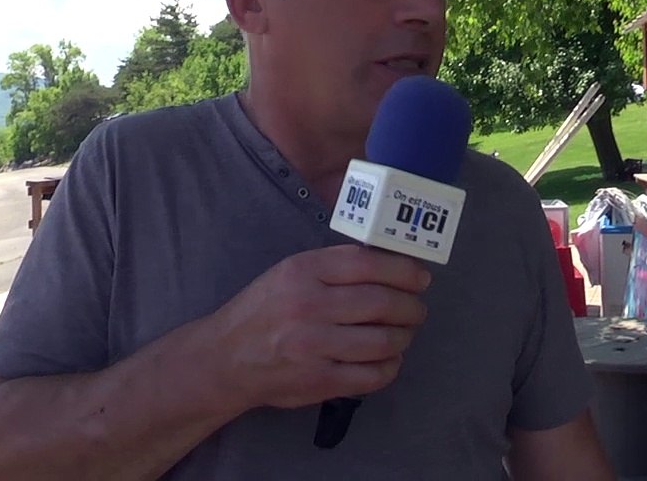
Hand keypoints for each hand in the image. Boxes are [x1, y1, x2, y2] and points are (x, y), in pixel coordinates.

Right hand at [208, 243, 430, 410]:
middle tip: (417, 310)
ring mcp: (314, 347)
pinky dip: (390, 367)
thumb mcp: (288, 273)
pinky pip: (372, 375)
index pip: (366, 264)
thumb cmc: (264, 310)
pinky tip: (388, 360)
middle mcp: (308, 306)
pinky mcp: (319, 381)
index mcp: (301, 272)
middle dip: (411, 307)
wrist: (226, 359)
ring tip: (403, 335)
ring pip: (383, 341)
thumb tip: (391, 265)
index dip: (402, 270)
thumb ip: (333, 268)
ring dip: (404, 338)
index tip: (421, 278)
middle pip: (381, 302)